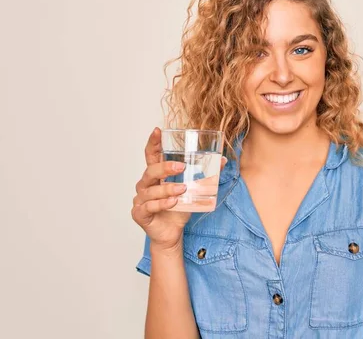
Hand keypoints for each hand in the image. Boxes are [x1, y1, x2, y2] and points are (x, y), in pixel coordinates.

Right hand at [130, 127, 226, 251]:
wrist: (172, 233)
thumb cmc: (178, 209)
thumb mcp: (194, 190)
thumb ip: (205, 175)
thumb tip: (222, 160)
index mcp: (156, 176)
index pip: (151, 155)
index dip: (153, 143)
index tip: (158, 130)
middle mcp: (146, 185)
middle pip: (150, 171)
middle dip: (164, 167)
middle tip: (181, 166)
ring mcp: (140, 199)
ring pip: (151, 190)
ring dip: (167, 189)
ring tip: (182, 189)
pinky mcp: (140, 214)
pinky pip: (149, 206)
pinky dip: (161, 204)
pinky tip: (172, 202)